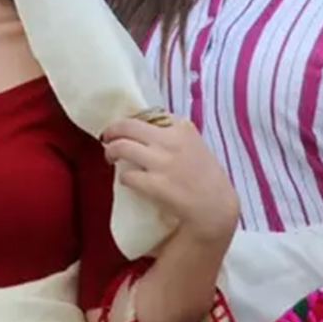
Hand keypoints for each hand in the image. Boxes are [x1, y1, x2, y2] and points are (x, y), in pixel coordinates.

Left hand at [102, 116, 238, 245]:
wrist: (215, 207)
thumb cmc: (206, 177)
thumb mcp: (196, 145)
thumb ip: (175, 135)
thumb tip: (145, 131)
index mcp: (182, 128)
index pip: (149, 114)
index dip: (134, 120)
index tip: (128, 128)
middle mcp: (171, 141)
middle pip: (128, 126)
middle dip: (112, 130)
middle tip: (107, 138)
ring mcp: (162, 162)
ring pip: (121, 147)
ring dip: (111, 151)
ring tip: (110, 157)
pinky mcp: (155, 184)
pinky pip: (127, 175)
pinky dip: (123, 177)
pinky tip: (127, 180)